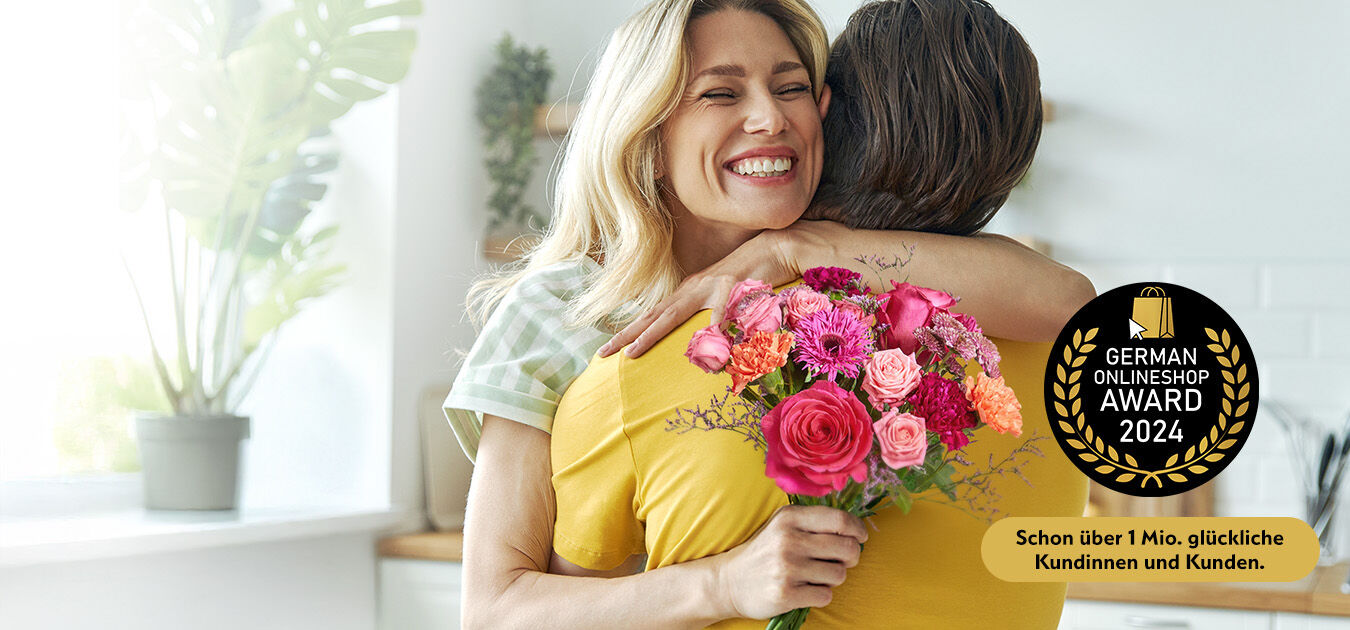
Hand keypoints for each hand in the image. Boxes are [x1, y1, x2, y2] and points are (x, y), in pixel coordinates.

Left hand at [598, 228, 796, 358]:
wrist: (774, 247)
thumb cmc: (750, 276)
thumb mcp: (723, 296)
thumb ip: (708, 313)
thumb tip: (701, 338)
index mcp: (689, 292)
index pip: (654, 314)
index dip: (632, 330)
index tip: (609, 347)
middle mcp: (693, 288)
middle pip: (654, 315)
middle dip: (627, 334)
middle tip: (603, 352)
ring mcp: (711, 286)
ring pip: (674, 313)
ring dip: (652, 333)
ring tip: (633, 351)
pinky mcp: (733, 284)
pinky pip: (720, 311)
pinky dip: (711, 327)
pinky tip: (704, 342)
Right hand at [710, 505, 867, 619]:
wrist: (730, 582)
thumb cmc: (766, 551)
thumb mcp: (783, 525)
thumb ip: (815, 521)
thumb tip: (855, 529)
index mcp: (790, 518)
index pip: (840, 520)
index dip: (858, 530)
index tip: (861, 537)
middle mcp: (788, 540)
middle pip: (847, 548)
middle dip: (851, 557)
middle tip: (840, 561)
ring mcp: (787, 568)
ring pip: (839, 574)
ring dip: (832, 578)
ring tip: (814, 576)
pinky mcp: (786, 594)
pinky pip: (825, 595)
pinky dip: (820, 595)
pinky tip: (804, 590)